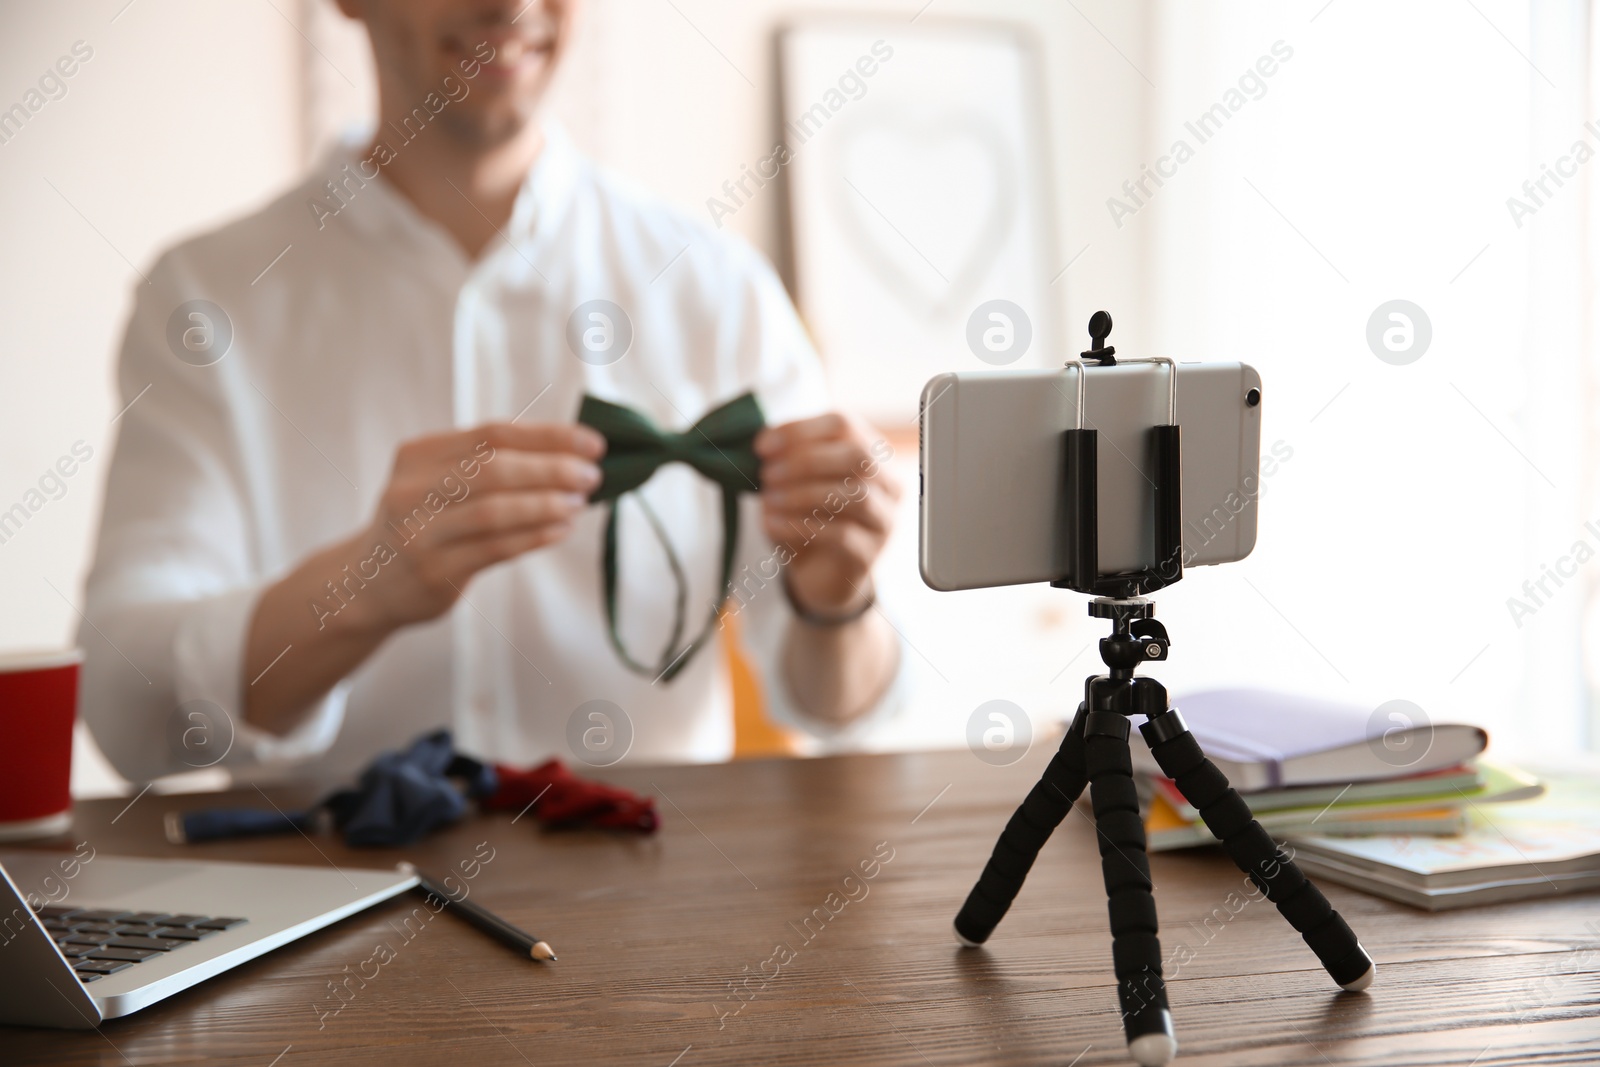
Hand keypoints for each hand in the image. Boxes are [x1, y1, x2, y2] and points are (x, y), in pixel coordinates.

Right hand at [357, 422, 605, 627]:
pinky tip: (562, 529)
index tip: (592, 443)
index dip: (547, 436)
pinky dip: (535, 536)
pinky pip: (495, 548)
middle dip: (552, 469)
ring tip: (580, 502)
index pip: (492, 434)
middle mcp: (413, 489)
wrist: (368, 584)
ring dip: (547, 504)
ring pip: (494, 510)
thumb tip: (572, 456)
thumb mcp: (439, 483)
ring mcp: (419, 532)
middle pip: (493, 468)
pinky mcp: (433, 571)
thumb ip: (490, 466)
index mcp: (419, 454)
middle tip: (591, 475)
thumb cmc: (426, 524)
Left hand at [755, 413, 899, 616]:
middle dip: (806, 460)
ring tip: (768, 500)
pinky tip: (772, 524)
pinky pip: (842, 534)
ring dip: (803, 494)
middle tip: (767, 474)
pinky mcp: (870, 554)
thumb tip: (764, 444)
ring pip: (856, 495)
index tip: (761, 446)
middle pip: (858, 455)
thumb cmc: (808, 517)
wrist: (820, 575)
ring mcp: (884, 520)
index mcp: (870, 453)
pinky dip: (801, 525)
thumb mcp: (795, 482)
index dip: (799, 430)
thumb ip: (785, 458)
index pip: (844, 424)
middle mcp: (887, 483)